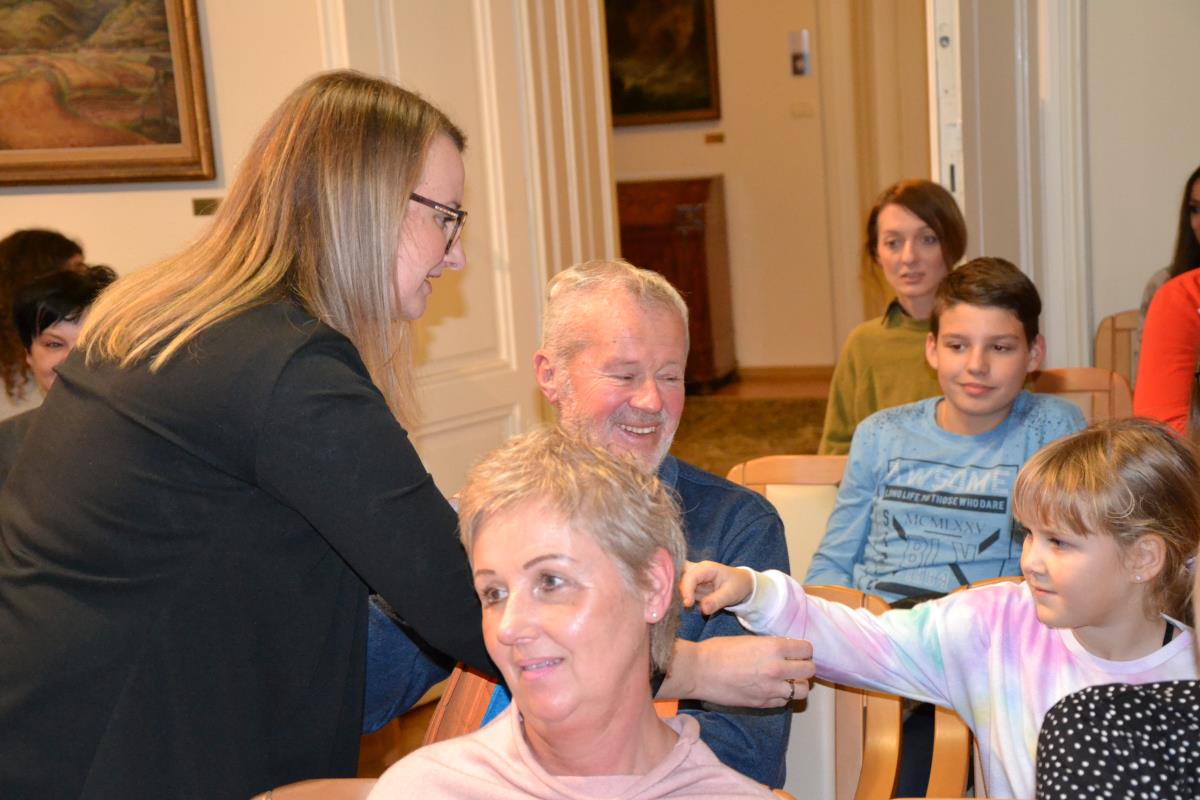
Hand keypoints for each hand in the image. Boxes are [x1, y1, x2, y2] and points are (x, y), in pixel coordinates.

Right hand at [663, 636, 815, 707]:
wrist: (698, 671)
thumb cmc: (717, 650)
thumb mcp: (748, 639)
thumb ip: (769, 646)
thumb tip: (783, 650)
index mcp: (773, 647)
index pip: (806, 649)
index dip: (802, 650)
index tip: (796, 651)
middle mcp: (777, 668)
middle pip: (809, 670)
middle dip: (803, 667)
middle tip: (794, 665)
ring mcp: (771, 689)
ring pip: (801, 690)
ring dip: (796, 684)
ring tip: (786, 680)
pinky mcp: (762, 704)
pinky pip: (783, 702)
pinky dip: (781, 696)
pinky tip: (770, 689)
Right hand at [679, 559, 754, 614]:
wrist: (742, 585)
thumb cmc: (738, 586)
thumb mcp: (731, 594)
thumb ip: (717, 601)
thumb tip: (703, 610)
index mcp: (706, 568)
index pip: (690, 576)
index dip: (686, 590)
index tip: (688, 604)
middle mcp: (696, 570)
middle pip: (678, 575)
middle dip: (675, 587)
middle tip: (679, 602)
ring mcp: (693, 577)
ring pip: (678, 584)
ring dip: (678, 594)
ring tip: (681, 605)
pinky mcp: (692, 586)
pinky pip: (681, 591)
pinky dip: (681, 598)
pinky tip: (683, 605)